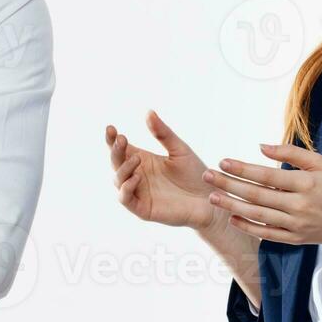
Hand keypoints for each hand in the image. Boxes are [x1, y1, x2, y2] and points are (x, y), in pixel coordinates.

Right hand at [105, 110, 219, 232]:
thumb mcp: (179, 150)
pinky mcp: (143, 209)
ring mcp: (138, 192)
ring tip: (137, 158)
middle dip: (115, 150)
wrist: (211, 199)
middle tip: (122, 139)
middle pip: (116, 162)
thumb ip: (163, 134)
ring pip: (118, 180)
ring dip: (123, 168)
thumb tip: (149, 112)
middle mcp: (137, 176)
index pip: (121, 149)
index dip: (112, 139)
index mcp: (143, 160)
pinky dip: (127, 188)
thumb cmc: (195, 174)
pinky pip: (126, 199)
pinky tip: (137, 177)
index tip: (111, 128)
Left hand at [204, 142, 321, 244]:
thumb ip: (291, 153)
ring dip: (233, 206)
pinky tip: (232, 218)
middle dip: (230, 185)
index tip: (223, 162)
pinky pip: (267, 234)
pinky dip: (248, 227)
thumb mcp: (321, 163)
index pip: (267, 176)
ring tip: (213, 197)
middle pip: (257, 196)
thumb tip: (261, 147)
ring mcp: (296, 225)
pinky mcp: (295, 239)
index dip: (243, 169)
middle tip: (208, 176)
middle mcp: (300, 205)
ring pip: (259, 215)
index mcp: (306, 183)